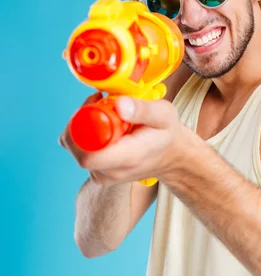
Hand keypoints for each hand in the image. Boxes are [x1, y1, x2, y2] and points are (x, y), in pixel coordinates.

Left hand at [58, 93, 187, 184]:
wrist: (170, 156)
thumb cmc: (166, 135)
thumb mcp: (164, 115)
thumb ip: (143, 109)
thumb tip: (119, 104)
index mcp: (127, 158)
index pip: (87, 155)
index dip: (80, 128)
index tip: (95, 106)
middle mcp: (111, 171)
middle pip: (75, 148)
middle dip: (79, 119)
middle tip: (100, 101)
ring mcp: (102, 174)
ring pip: (73, 147)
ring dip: (81, 124)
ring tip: (105, 111)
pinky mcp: (97, 171)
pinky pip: (79, 150)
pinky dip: (84, 133)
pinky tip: (102, 122)